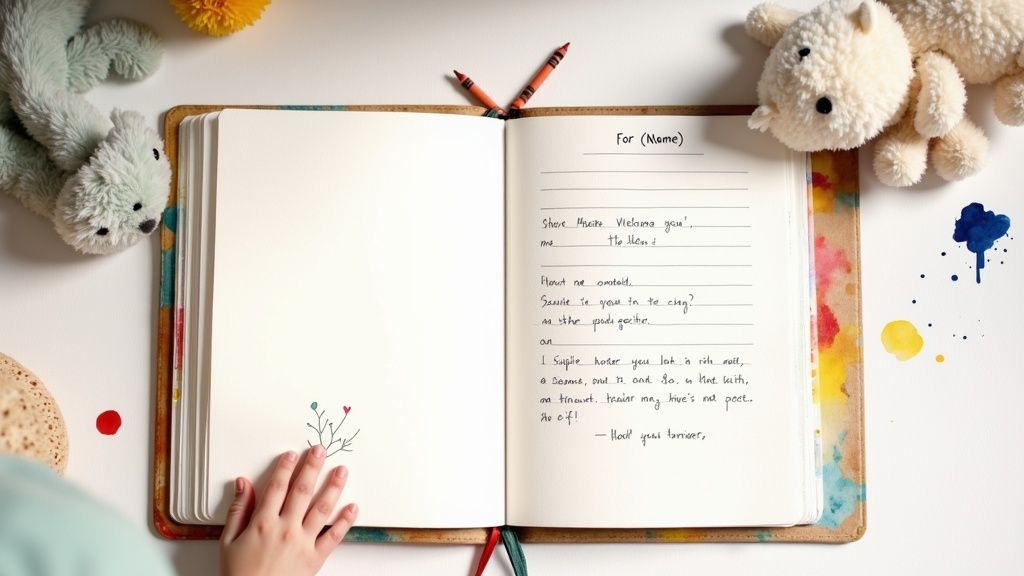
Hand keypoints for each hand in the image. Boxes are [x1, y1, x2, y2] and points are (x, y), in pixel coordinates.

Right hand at [219, 446, 357, 575]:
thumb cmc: (239, 575)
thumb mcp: (228, 542)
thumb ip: (237, 510)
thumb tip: (242, 484)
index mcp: (263, 523)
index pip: (277, 487)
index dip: (285, 468)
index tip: (292, 454)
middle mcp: (286, 529)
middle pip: (302, 491)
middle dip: (312, 468)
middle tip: (320, 451)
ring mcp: (303, 543)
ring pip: (322, 508)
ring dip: (333, 487)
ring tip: (341, 471)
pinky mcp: (315, 558)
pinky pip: (334, 536)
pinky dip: (345, 521)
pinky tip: (352, 507)